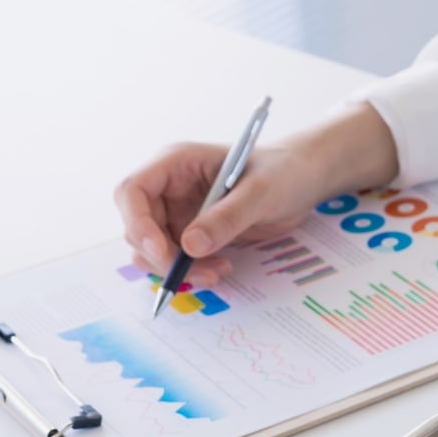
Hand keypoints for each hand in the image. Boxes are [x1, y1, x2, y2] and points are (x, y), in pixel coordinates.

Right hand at [113, 103, 398, 285]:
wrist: (304, 182)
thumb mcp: (260, 192)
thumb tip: (190, 246)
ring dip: (178, 268)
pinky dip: (193, 270)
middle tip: (198, 273)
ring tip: (218, 272)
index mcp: (175, 164)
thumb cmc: (284, 172)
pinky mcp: (193, 234)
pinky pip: (178, 259)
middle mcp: (169, 188)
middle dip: (162, 256)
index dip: (137, 223)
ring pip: (154, 249)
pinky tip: (221, 268)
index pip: (133, 192)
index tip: (160, 251)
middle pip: (138, 227)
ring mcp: (179, 212)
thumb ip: (227, 217)